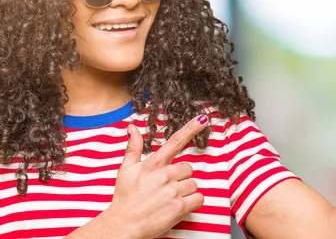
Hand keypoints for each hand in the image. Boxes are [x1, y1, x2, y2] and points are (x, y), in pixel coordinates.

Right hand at [106, 115, 208, 238]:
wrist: (123, 226)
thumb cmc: (125, 198)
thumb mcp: (126, 170)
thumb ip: (133, 148)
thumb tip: (132, 128)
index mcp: (153, 164)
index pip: (175, 142)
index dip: (191, 128)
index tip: (203, 119)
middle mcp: (164, 175)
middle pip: (188, 168)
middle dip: (181, 177)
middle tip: (166, 188)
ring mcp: (173, 191)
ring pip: (193, 184)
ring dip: (185, 191)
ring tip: (168, 199)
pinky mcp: (179, 207)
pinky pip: (199, 198)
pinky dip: (193, 203)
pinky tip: (178, 206)